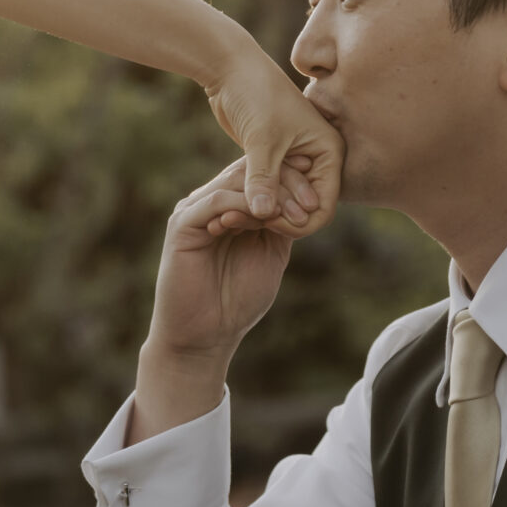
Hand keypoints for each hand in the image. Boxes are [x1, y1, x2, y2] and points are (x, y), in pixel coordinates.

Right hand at [129, 161, 300, 442]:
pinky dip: (244, 207)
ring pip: (235, 182)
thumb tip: (307, 196)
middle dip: (285, 180)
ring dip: (271, 195)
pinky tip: (267, 219)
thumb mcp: (271, 253)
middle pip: (249, 170)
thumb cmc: (237, 300)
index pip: (260, 173)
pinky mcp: (182, 225)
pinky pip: (216, 201)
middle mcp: (209, 201)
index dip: (292, 174)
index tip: (325, 183)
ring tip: (296, 214)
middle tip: (313, 199)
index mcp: (229, 205)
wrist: (206, 336)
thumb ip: (282, 223)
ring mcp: (193, 210)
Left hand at [204, 44, 340, 236]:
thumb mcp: (261, 140)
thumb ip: (263, 180)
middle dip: (276, 220)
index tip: (265, 221)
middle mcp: (319, 159)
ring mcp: (297, 162)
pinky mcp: (275, 161)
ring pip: (284, 204)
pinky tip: (229, 209)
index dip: (297, 222)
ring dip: (262, 213)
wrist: (231, 70)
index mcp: (330, 152)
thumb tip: (262, 214)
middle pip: (304, 210)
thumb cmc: (255, 95)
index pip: (323, 207)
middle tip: (239, 220)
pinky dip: (253, 202)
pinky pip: (269, 193)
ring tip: (229, 217)